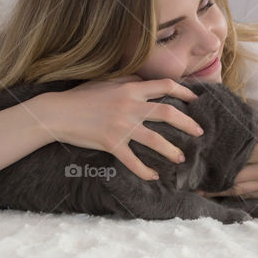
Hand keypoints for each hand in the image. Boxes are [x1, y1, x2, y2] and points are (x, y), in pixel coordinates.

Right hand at [40, 76, 201, 180]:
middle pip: (167, 113)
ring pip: (154, 139)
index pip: (165, 87)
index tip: (196, 99)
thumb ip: (129, 81)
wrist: (58, 113)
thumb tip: (146, 81)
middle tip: (200, 131)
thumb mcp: (107, 82)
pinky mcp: (111, 144)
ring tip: (182, 157)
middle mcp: (129, 106)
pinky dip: (144, 170)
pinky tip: (153, 176)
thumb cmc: (82, 97)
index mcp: (130, 89)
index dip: (184, 92)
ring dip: (171, 150)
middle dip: (187, 123)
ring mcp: (121, 126)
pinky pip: (132, 160)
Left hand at [197, 126, 257, 199]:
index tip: (200, 158)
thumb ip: (255, 131)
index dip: (216, 158)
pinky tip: (222, 194)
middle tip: (192, 179)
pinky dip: (235, 195)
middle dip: (212, 180)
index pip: (234, 157)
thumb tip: (233, 129)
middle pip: (232, 177)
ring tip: (200, 190)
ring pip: (238, 190)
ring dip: (219, 191)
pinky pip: (250, 196)